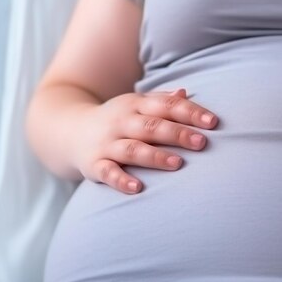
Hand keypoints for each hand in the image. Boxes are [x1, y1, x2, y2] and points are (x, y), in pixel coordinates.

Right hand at [74, 88, 218, 193]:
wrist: (67, 130)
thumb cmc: (117, 119)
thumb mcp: (137, 105)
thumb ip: (162, 100)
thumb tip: (185, 93)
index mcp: (136, 104)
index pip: (166, 105)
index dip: (190, 113)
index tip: (213, 122)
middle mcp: (122, 121)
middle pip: (152, 126)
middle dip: (178, 134)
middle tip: (202, 143)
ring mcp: (107, 143)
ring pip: (132, 149)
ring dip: (155, 156)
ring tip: (178, 164)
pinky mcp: (93, 164)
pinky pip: (107, 172)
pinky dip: (121, 180)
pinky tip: (137, 188)